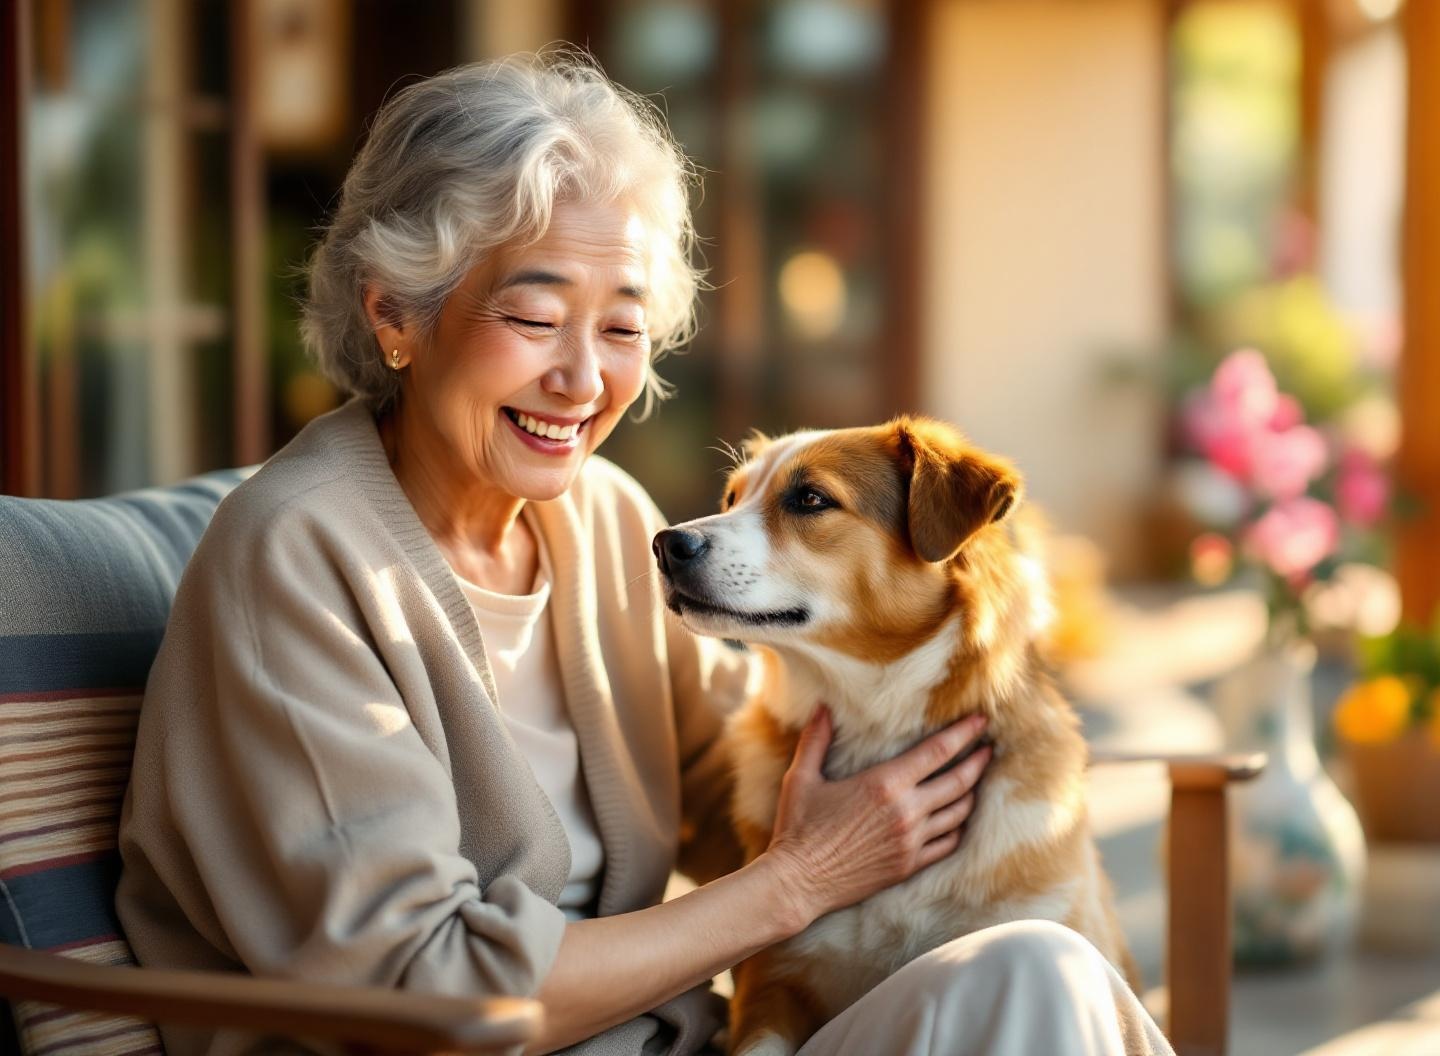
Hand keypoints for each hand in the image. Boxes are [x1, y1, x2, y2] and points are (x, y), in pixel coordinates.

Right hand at [762, 708, 992, 926]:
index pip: (937, 752)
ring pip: (958, 813)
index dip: (964, 734)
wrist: (798, 882)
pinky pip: (948, 843)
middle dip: (978, 761)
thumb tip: (822, 707)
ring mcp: (911, 841)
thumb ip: (816, 739)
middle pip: (959, 782)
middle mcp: (906, 811)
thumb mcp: (802, 777)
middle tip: (989, 748)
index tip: (980, 720)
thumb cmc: (798, 827)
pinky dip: (958, 827)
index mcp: (884, 784)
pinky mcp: (909, 865)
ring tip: (976, 780)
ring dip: (972, 793)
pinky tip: (958, 819)